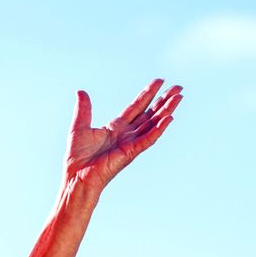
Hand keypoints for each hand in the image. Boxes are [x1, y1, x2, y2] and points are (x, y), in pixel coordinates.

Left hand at [63, 78, 181, 195]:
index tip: (159, 81)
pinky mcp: (131, 152)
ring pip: (153, 123)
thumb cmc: (77, 157)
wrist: (77, 175)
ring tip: (178, 97)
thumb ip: (84, 109)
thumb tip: (81, 92)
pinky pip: (148, 139)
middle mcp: (126, 134)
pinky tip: (169, 118)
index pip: (136, 107)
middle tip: (178, 87)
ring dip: (166, 111)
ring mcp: (130, 143)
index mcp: (116, 128)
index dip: (148, 94)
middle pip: (149, 113)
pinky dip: (159, 129)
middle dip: (163, 100)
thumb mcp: (79, 126)